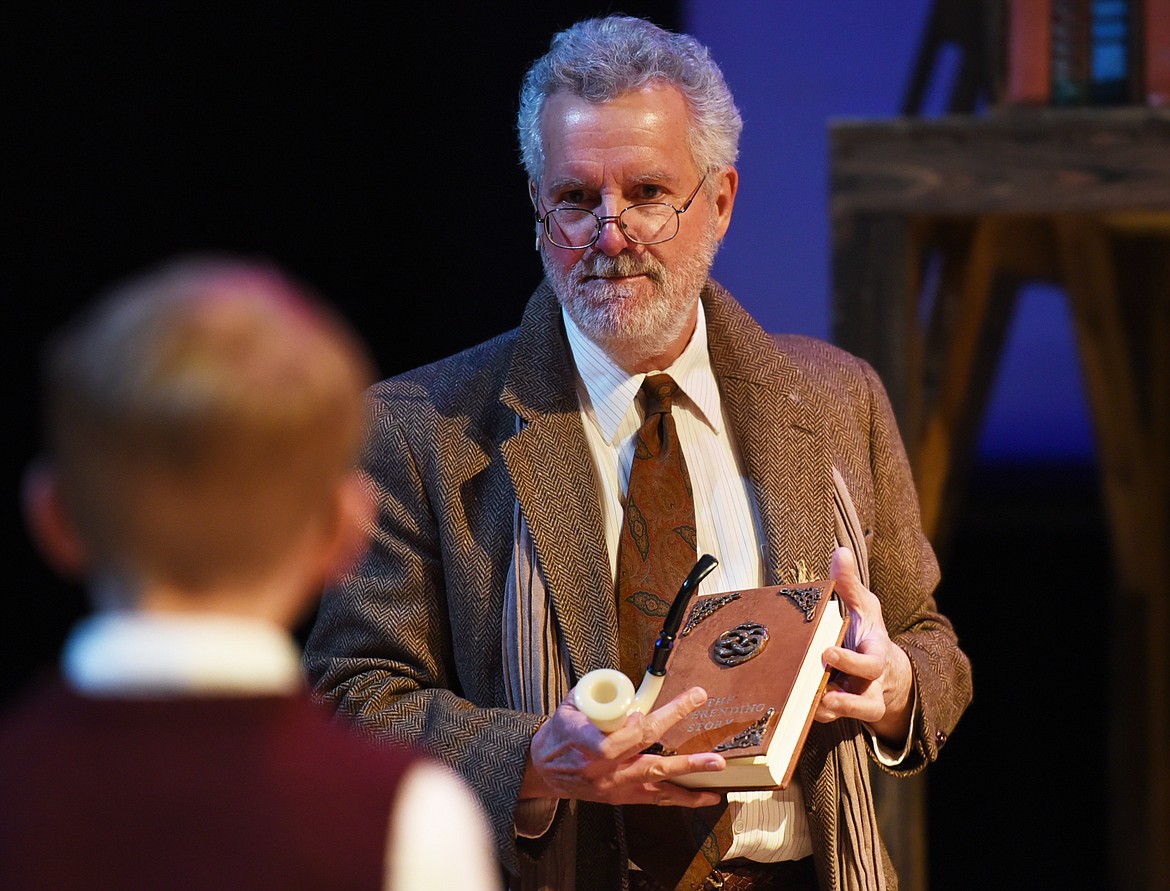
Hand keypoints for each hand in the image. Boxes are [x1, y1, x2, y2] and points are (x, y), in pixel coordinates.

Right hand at [521, 685, 724, 806]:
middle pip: (642, 748)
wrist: (544, 769)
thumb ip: (599, 695)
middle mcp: (599, 766)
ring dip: (688, 768)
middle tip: (695, 700)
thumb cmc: (559, 733)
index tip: (643, 714)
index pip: (610, 741)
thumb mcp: (570, 705)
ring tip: (716, 763)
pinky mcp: (622, 796)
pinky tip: (708, 795)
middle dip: (671, 721)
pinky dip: (684, 797)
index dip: (632, 729)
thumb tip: (632, 685)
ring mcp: (613, 784)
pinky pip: (657, 798)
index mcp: (581, 739)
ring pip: (656, 775)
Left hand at [815, 546, 913, 743]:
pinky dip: (811, 716)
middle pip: (865, 702)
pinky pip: (828, 719)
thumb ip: (850, 584)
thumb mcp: (863, 606)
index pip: (871, 665)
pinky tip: (789, 709)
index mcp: (877, 655)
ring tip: (805, 704)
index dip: (852, 663)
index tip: (827, 653)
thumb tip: (839, 551)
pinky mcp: (840, 712)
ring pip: (847, 717)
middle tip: (817, 691)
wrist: (881, 670)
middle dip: (843, 701)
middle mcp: (870, 685)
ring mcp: (857, 701)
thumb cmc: (866, 633)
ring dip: (826, 713)